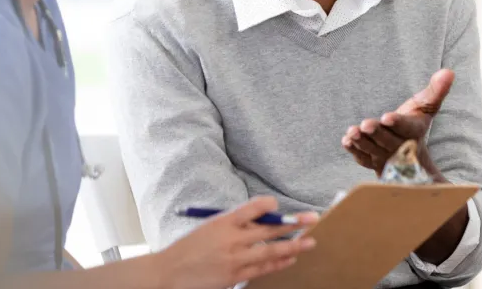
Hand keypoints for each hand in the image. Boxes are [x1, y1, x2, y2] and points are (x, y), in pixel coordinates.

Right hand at [157, 196, 317, 288]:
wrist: (169, 273)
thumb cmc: (189, 248)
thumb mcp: (209, 228)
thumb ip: (233, 224)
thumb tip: (261, 221)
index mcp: (223, 221)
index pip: (252, 207)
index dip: (268, 205)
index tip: (277, 205)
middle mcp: (231, 238)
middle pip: (268, 228)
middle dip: (293, 223)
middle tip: (313, 219)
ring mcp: (235, 259)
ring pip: (271, 250)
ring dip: (293, 245)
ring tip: (309, 241)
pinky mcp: (235, 276)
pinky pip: (262, 268)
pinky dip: (279, 262)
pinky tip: (291, 258)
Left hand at [341, 69, 453, 176]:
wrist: (408, 153)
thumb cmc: (414, 122)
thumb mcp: (425, 106)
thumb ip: (436, 90)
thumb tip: (449, 71)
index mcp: (414, 132)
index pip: (406, 128)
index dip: (397, 123)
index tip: (386, 117)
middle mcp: (400, 147)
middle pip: (388, 141)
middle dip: (376, 133)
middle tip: (365, 125)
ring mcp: (385, 156)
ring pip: (373, 151)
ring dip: (362, 142)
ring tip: (352, 132)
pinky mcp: (372, 162)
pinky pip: (363, 159)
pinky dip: (354, 151)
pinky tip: (346, 141)